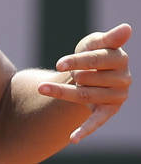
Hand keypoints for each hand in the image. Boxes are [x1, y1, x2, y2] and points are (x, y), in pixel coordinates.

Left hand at [38, 23, 131, 143]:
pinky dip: (84, 131)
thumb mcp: (98, 42)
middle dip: (69, 77)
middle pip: (88, 80)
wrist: (94, 70)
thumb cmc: (95, 52)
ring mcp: (117, 96)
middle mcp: (123, 79)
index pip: (95, 60)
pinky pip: (97, 122)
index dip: (76, 62)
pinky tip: (72, 139)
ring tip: (41, 88)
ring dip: (61, 93)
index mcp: (120, 59)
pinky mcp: (109, 111)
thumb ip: (110, 38)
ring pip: (84, 97)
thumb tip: (126, 27)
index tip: (58, 65)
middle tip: (53, 78)